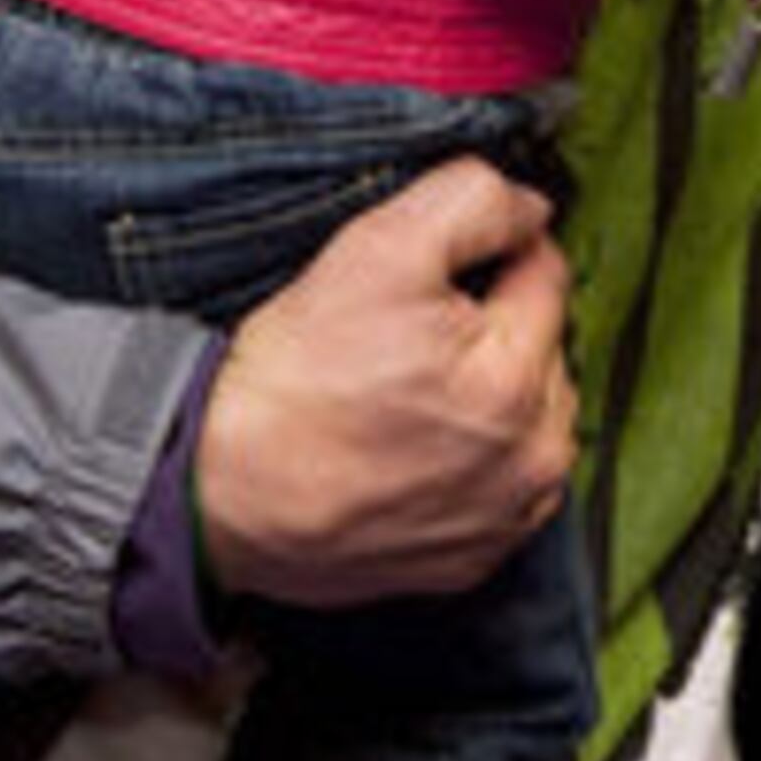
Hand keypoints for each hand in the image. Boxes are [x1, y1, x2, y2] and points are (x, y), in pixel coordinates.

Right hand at [195, 158, 576, 607]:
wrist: (217, 496)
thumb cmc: (291, 383)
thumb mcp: (376, 251)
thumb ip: (474, 204)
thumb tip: (531, 208)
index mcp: (518, 380)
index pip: (542, 273)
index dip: (483, 260)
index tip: (422, 284)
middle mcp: (534, 458)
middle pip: (541, 345)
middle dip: (487, 329)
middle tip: (400, 345)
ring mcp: (510, 515)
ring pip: (530, 412)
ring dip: (488, 393)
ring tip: (400, 400)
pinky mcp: (480, 556)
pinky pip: (504, 478)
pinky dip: (473, 456)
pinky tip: (411, 448)